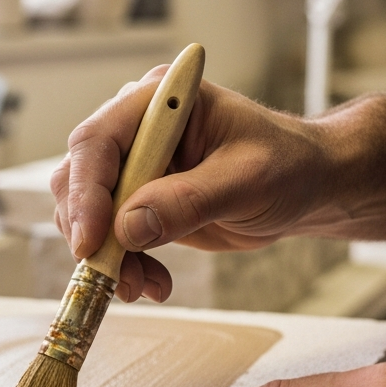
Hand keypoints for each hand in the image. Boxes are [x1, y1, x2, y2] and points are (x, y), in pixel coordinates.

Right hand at [50, 67, 341, 302]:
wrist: (307, 188)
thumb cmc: (288, 166)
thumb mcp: (247, 181)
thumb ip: (190, 201)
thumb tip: (129, 226)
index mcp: (161, 102)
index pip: (98, 140)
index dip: (86, 190)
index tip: (91, 239)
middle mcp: (138, 129)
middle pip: (78, 176)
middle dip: (90, 230)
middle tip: (112, 273)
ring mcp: (136, 166)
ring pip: (86, 212)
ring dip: (106, 255)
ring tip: (142, 284)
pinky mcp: (140, 201)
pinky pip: (109, 236)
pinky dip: (123, 265)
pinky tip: (153, 282)